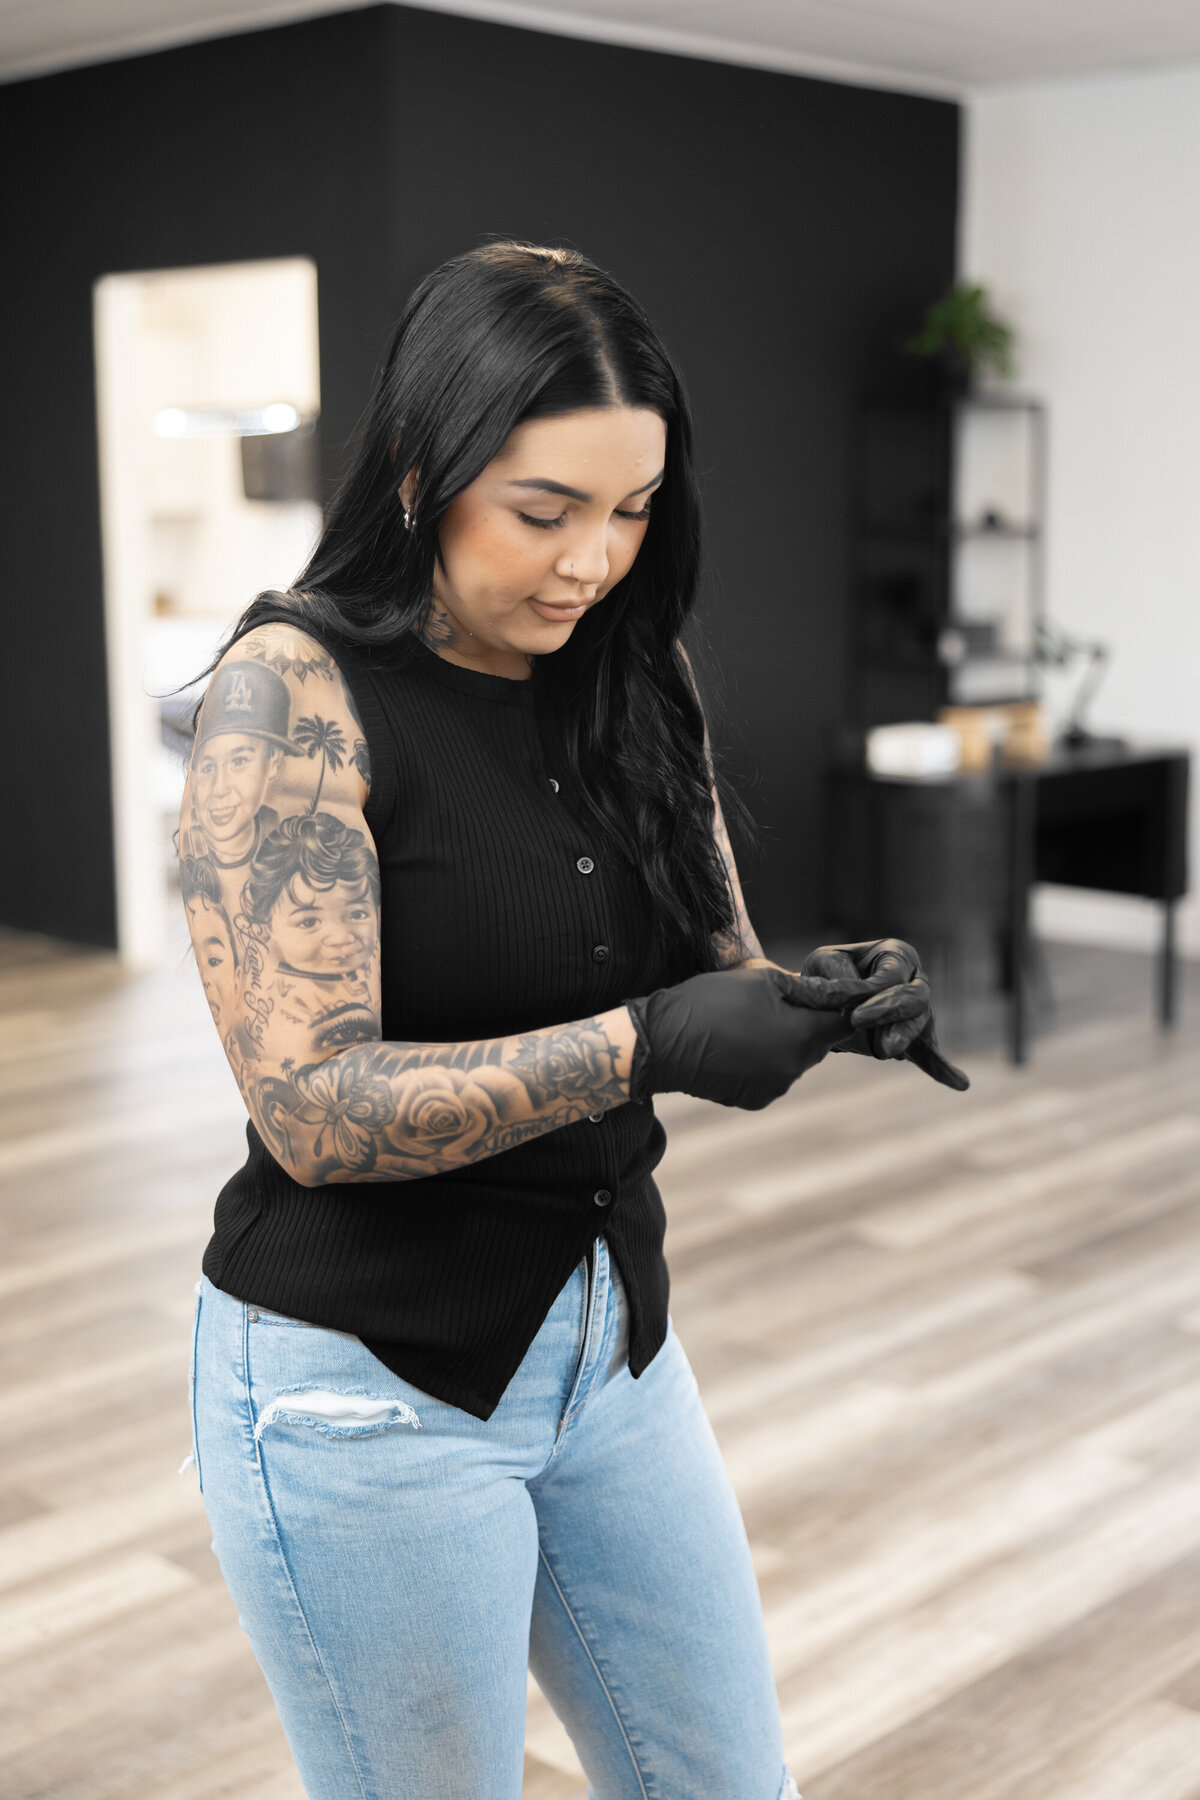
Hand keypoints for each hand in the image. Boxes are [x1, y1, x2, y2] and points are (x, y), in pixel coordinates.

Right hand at [625, 963, 886, 1110]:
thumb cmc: (710, 1001)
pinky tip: (737, 1046)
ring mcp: (775, 1088)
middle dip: (806, 1024)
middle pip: (818, 1043)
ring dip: (784, 1043)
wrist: (661, 1041)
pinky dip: (764, 1062)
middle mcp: (794, 1069)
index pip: (842, 1023)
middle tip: (775, 1005)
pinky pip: (773, 1076)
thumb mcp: (761, 979)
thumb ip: (806, 989)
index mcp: (801, 1037)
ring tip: (749, 1024)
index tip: (823, 996)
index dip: (837, 1007)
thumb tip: (837, 994)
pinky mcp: (755, 1099)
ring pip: (795, 1060)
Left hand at [794, 939, 969, 1091]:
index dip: (874, 994)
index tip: (854, 1016)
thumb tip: (843, 997)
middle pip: (916, 998)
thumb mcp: (825, 962)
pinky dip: (942, 1068)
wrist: (825, 999)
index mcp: (896, 956)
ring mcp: (919, 1011)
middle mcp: (915, 981)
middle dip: (894, 1016)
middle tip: (868, 1031)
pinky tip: (959, 1083)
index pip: (893, 975)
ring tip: (886, 1052)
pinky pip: (930, 1054)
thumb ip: (835, 974)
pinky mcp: (916, 1039)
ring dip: (905, 1038)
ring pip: (921, 1024)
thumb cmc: (828, 972)